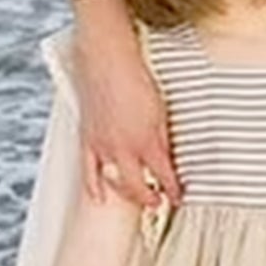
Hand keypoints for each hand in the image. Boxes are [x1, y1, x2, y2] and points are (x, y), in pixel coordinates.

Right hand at [72, 31, 180, 207]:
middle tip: (159, 204)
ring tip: (137, 199)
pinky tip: (100, 198)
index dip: (173, 190)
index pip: (164, 176)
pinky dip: (94, 187)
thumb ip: (163, 138)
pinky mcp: (87, 140)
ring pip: (114, 182)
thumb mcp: (160, 111)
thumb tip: (167, 156)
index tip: (178, 197)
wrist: (108, 61)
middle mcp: (124, 149)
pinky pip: (89, 171)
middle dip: (150, 198)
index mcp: (146, 141)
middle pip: (137, 186)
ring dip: (127, 195)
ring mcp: (103, 147)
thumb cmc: (135, 79)